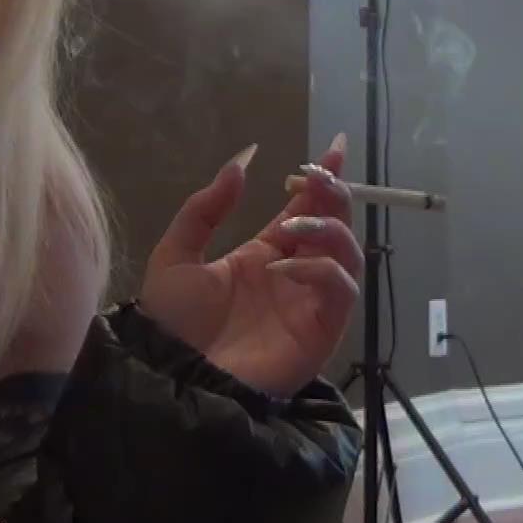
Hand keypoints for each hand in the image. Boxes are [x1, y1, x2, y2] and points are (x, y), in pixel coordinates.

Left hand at [140, 137, 363, 397]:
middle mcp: (295, 273)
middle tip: (316, 176)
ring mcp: (310, 302)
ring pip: (349, 253)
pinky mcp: (320, 330)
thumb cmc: (174, 324)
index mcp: (266, 254)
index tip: (335, 146)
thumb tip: (242, 161)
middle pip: (336, 224)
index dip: (324, 178)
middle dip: (333, 194)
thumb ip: (206, 208)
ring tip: (292, 225)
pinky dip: (320, 270)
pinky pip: (341, 290)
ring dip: (328, 229)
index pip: (307, 209)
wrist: (173, 377)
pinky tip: (283, 268)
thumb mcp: (176, 256)